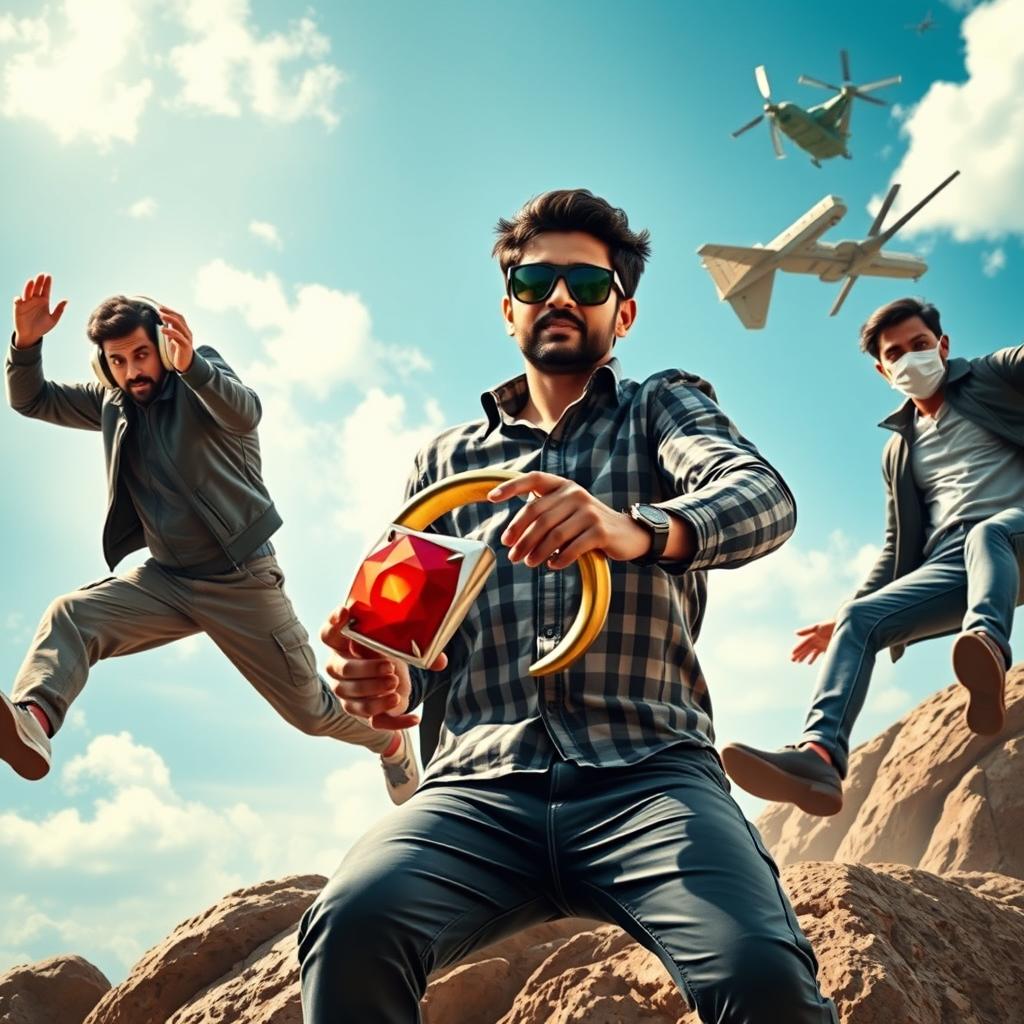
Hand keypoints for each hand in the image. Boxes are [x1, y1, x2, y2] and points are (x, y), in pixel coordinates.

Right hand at [13, 274, 66, 346]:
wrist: (32, 335)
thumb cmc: (42, 327)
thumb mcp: (53, 320)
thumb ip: (59, 310)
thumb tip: (66, 300)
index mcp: (44, 302)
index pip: (45, 290)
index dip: (47, 284)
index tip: (49, 276)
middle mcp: (35, 300)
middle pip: (37, 289)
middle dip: (39, 282)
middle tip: (41, 275)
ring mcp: (26, 303)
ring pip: (27, 292)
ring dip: (29, 287)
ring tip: (32, 281)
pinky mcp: (18, 308)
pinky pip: (18, 301)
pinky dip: (19, 299)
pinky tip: (21, 298)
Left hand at [157, 305, 193, 372]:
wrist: (185, 365)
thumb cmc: (177, 352)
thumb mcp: (172, 339)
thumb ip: (170, 332)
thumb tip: (162, 325)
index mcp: (184, 330)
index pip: (178, 316)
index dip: (170, 310)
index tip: (159, 306)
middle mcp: (187, 332)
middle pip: (179, 318)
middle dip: (169, 312)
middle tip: (159, 309)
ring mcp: (187, 338)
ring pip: (180, 325)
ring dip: (170, 319)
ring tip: (161, 316)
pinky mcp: (186, 346)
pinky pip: (178, 337)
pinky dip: (170, 332)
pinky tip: (163, 330)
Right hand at [320, 605, 447, 730]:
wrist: (392, 679)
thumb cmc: (386, 654)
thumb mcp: (395, 644)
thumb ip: (414, 646)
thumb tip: (440, 661)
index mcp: (343, 645)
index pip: (328, 633)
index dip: (334, 623)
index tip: (345, 612)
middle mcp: (339, 668)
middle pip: (343, 669)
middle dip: (367, 670)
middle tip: (390, 668)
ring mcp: (348, 693)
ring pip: (355, 698)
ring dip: (376, 696)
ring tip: (396, 691)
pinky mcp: (363, 713)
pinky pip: (376, 721)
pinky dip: (397, 721)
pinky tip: (415, 718)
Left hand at [487, 471, 650, 568]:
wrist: (628, 533)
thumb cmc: (588, 525)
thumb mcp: (568, 511)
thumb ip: (546, 513)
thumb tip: (513, 536)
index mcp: (564, 486)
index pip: (534, 479)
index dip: (512, 487)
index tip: (491, 498)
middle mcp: (575, 494)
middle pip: (539, 515)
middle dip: (521, 536)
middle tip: (512, 554)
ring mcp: (589, 512)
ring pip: (553, 534)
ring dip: (536, 551)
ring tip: (528, 563)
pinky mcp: (600, 532)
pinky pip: (572, 548)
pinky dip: (558, 559)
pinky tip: (551, 566)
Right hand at [791, 620, 835, 664]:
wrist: (841, 627)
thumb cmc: (829, 625)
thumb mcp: (817, 627)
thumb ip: (806, 630)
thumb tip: (795, 633)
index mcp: (812, 635)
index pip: (802, 643)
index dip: (797, 649)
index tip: (791, 654)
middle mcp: (815, 640)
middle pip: (805, 648)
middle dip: (798, 654)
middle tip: (791, 660)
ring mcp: (820, 644)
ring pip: (810, 652)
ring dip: (804, 656)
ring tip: (798, 662)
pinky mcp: (825, 647)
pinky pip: (817, 654)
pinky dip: (812, 658)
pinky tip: (809, 663)